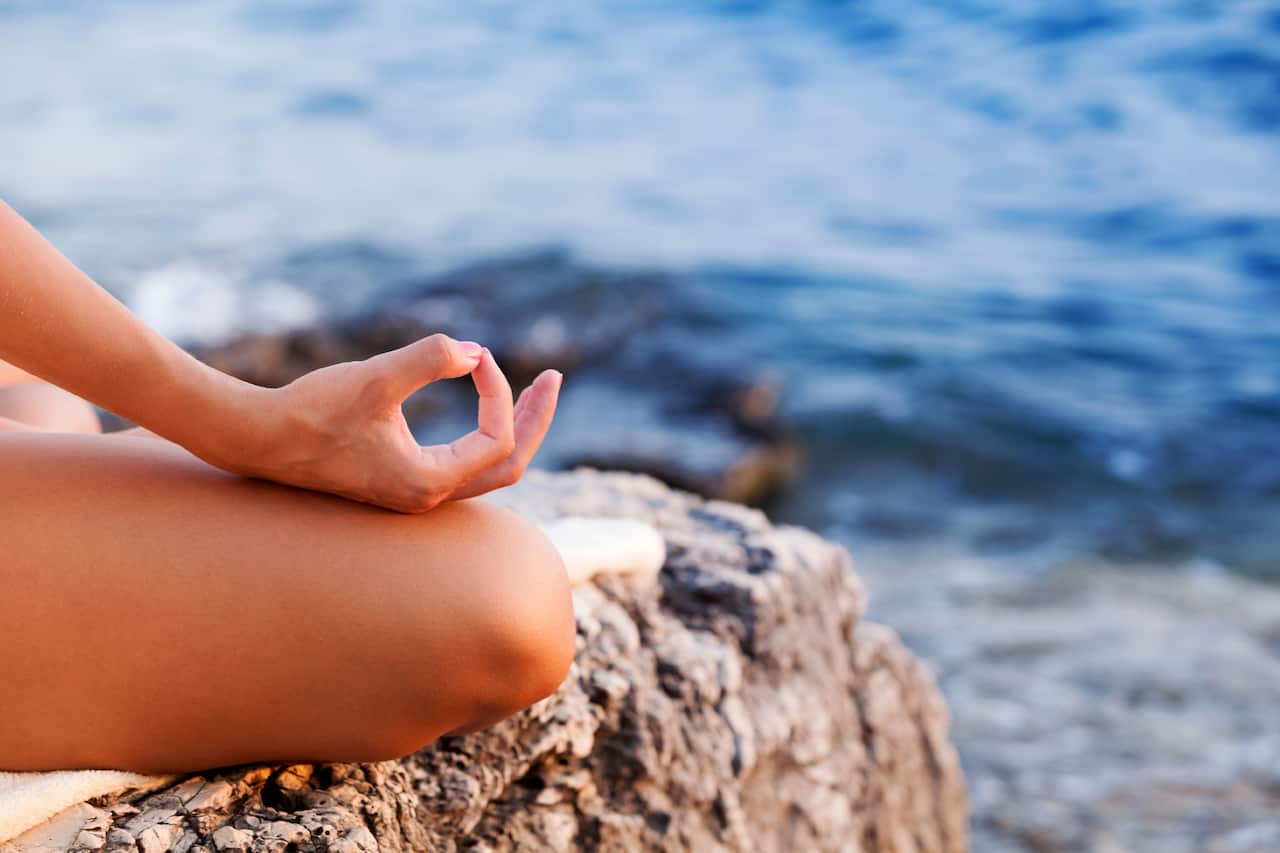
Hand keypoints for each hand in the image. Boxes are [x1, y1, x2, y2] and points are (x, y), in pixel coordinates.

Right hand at [227, 334, 561, 511]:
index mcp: (429, 482)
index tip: (474, 355)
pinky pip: (464, 463)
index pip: (496, 438)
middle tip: (554, 378)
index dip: (498, 392)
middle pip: (510, 464)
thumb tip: (474, 351)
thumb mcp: (375, 376)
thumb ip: (429, 358)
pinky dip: (485, 433)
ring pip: (489, 467)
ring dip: (515, 427)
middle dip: (536, 419)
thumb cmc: (312, 410)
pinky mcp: (402, 480)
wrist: (258, 439)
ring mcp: (416, 492)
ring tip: (534, 390)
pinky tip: (485, 405)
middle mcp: (429, 496)